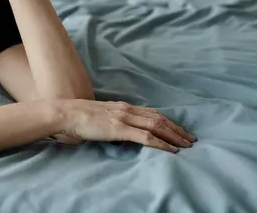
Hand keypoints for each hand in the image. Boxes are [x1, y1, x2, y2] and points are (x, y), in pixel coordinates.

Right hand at [52, 99, 196, 152]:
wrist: (65, 113)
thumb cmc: (76, 117)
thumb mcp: (98, 115)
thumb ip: (110, 120)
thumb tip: (116, 129)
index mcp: (122, 106)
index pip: (151, 113)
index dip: (168, 122)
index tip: (179, 130)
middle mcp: (127, 109)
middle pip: (159, 118)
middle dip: (177, 129)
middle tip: (191, 139)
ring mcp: (124, 118)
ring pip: (157, 126)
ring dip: (174, 136)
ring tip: (186, 145)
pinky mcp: (119, 129)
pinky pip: (146, 137)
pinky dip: (161, 143)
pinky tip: (171, 150)